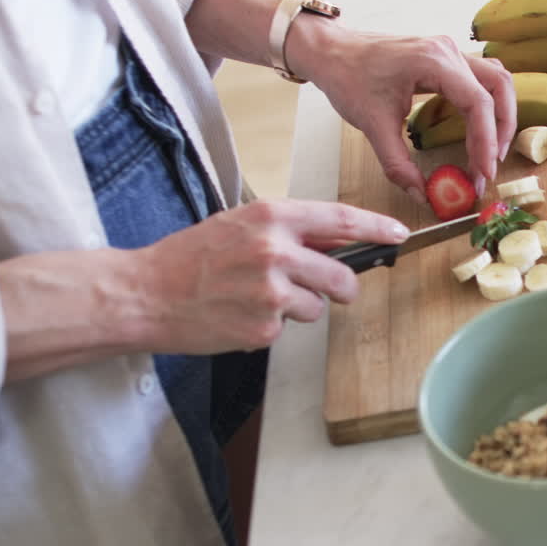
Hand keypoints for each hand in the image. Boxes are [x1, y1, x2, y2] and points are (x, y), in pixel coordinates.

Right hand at [136, 199, 406, 352]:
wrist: (146, 293)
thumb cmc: (193, 258)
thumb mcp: (242, 225)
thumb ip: (293, 231)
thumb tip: (344, 239)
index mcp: (271, 217)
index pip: (342, 219)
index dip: (378, 228)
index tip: (400, 233)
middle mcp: (275, 250)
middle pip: (344, 277)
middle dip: (344, 289)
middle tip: (329, 290)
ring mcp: (271, 291)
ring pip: (318, 307)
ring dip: (299, 308)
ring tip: (257, 298)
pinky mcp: (264, 326)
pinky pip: (289, 328)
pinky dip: (272, 326)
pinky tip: (241, 315)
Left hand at [288, 20, 515, 197]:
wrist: (332, 52)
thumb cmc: (348, 78)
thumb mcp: (372, 126)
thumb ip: (398, 164)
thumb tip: (421, 194)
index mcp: (433, 62)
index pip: (478, 103)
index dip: (487, 142)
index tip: (483, 173)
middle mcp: (448, 51)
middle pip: (498, 88)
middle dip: (501, 131)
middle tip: (490, 167)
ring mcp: (450, 51)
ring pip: (498, 80)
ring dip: (502, 115)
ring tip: (494, 150)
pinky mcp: (446, 58)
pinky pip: (483, 78)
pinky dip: (490, 103)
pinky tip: (483, 127)